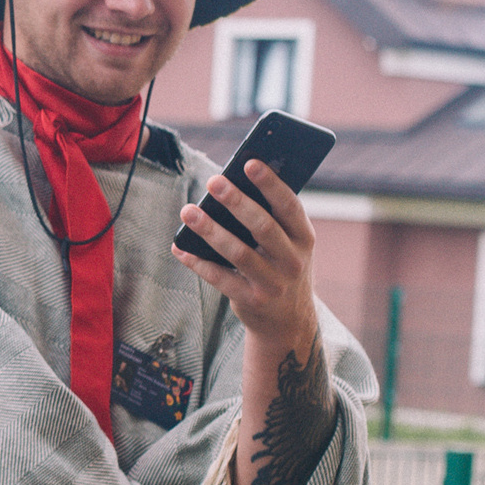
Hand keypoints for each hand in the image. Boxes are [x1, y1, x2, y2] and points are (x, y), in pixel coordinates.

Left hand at [173, 159, 318, 355]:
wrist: (289, 322)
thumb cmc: (280, 266)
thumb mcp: (288, 244)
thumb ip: (269, 219)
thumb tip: (231, 184)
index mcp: (304, 238)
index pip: (290, 206)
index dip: (271, 184)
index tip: (250, 163)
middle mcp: (293, 261)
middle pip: (262, 227)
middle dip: (236, 202)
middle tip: (213, 181)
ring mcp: (274, 283)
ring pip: (238, 252)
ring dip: (210, 230)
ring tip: (187, 211)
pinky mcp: (252, 301)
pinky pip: (221, 279)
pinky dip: (198, 263)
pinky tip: (180, 248)